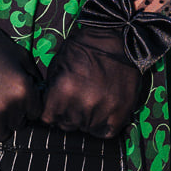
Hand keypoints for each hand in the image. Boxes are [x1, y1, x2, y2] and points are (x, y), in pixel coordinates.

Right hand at [0, 20, 41, 147]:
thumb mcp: (20, 55)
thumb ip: (33, 77)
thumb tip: (39, 94)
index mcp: (22, 90)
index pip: (34, 113)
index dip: (26, 106)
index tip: (16, 100)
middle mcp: (6, 106)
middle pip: (18, 124)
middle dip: (11, 114)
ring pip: (1, 135)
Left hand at [42, 21, 143, 138]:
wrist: (117, 38)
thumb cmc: (85, 47)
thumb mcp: (58, 62)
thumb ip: (52, 87)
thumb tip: (49, 105)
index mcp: (63, 91)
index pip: (49, 118)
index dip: (52, 111)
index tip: (57, 106)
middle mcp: (82, 105)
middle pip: (67, 125)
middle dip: (67, 115)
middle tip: (75, 102)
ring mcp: (103, 111)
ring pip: (86, 129)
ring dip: (85, 120)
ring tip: (90, 104)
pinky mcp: (121, 113)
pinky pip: (106, 132)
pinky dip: (102, 126)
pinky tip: (101, 114)